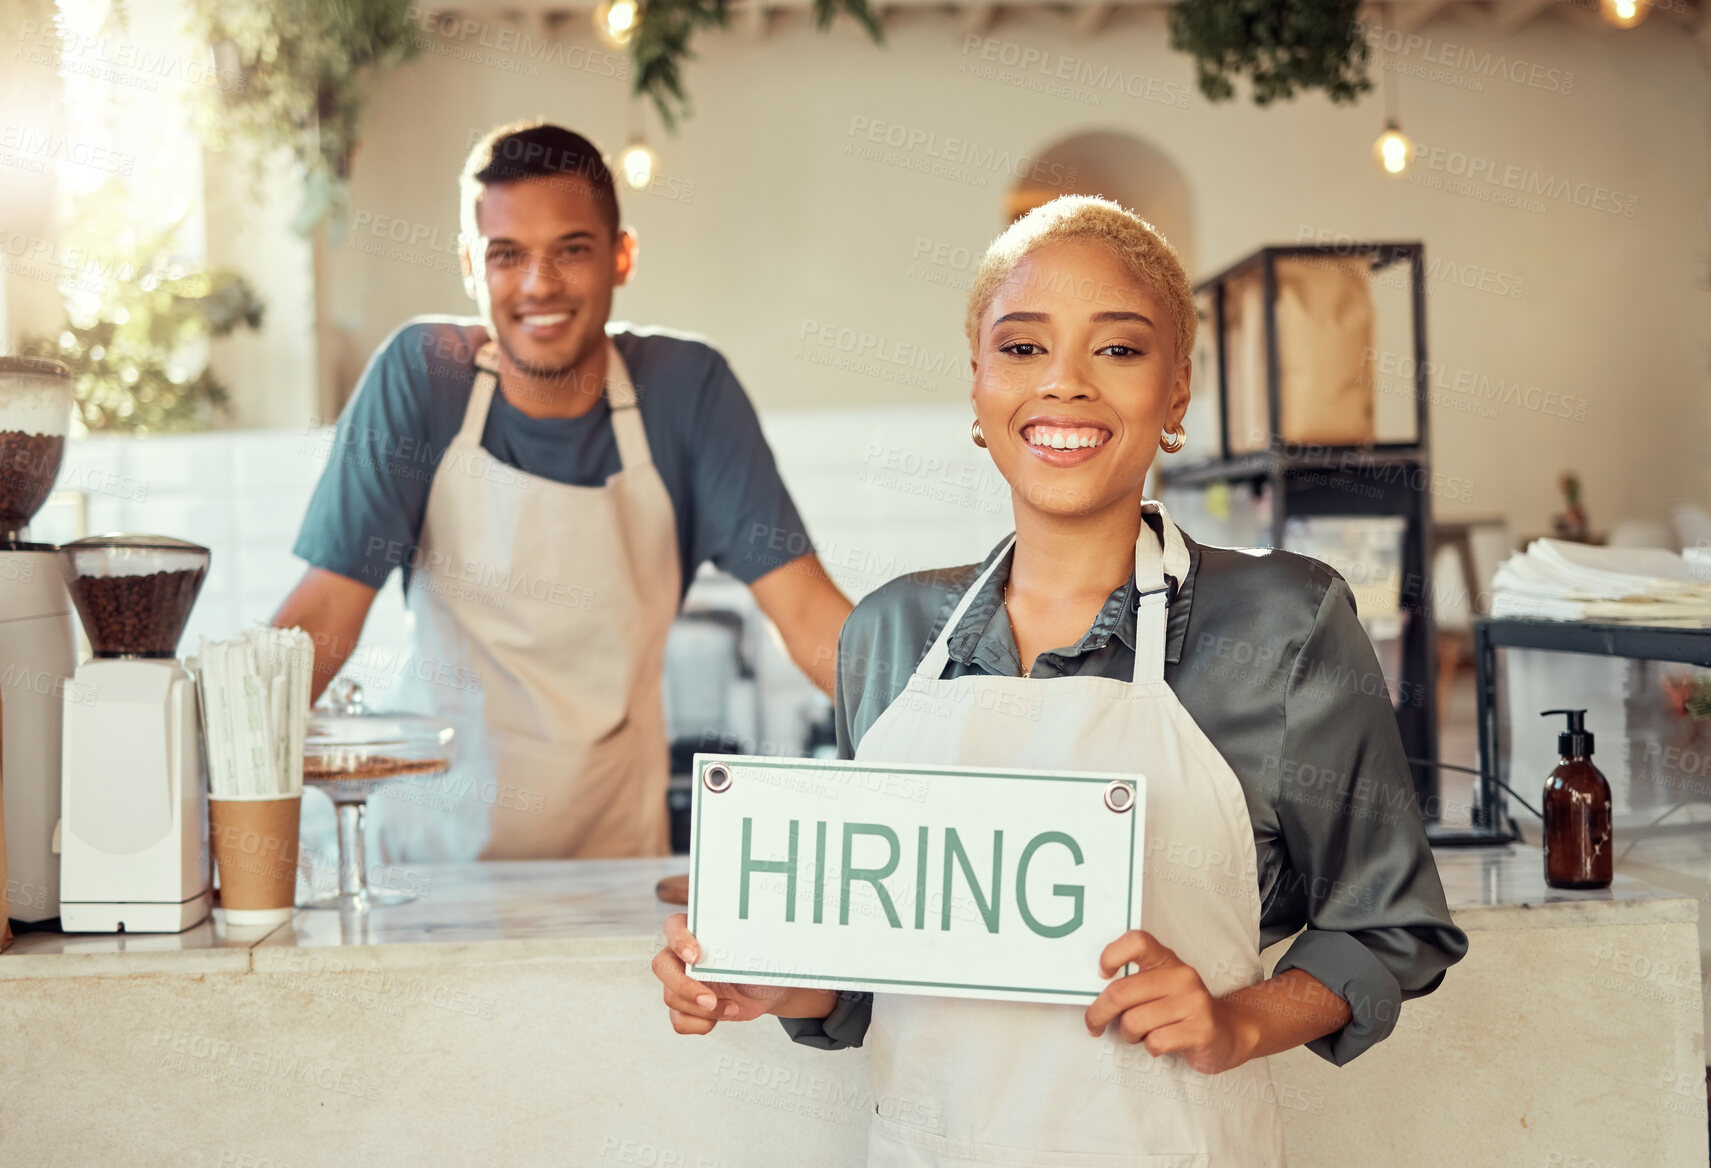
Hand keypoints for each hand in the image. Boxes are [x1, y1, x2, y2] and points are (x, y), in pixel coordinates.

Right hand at [651, 913, 812, 1035]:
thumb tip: (750, 936)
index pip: (674, 927)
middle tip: (710, 999)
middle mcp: (682, 956)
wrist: (768, 989)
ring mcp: (681, 982)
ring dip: (703, 1009)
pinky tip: (722, 1015)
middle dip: (684, 986)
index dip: (679, 940)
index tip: (695, 956)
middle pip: (662, 966)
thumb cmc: (760, 962)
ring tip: (733, 1007)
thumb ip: (742, 943)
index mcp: (697, 932)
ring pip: (671, 997)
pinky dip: (700, 1024)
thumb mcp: (756, 950)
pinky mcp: (686, 1007)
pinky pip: (678, 1020)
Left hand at [1083, 930, 1255, 1074]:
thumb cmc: (1182, 1010)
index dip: (1111, 955)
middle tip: (1094, 1024)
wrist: (1229, 1031)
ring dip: (1129, 1034)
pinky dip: (1150, 1048)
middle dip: (1099, 1013)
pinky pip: (1155, 1042)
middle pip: (1121, 991)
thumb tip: (1094, 993)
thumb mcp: (1160, 986)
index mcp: (1166, 960)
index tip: (1101, 974)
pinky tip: (1160, 1043)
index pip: (1137, 941)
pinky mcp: (1201, 1030)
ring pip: (1134, 1021)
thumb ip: (1134, 982)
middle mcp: (1181, 976)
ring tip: (1140, 1034)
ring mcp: (1193, 1002)